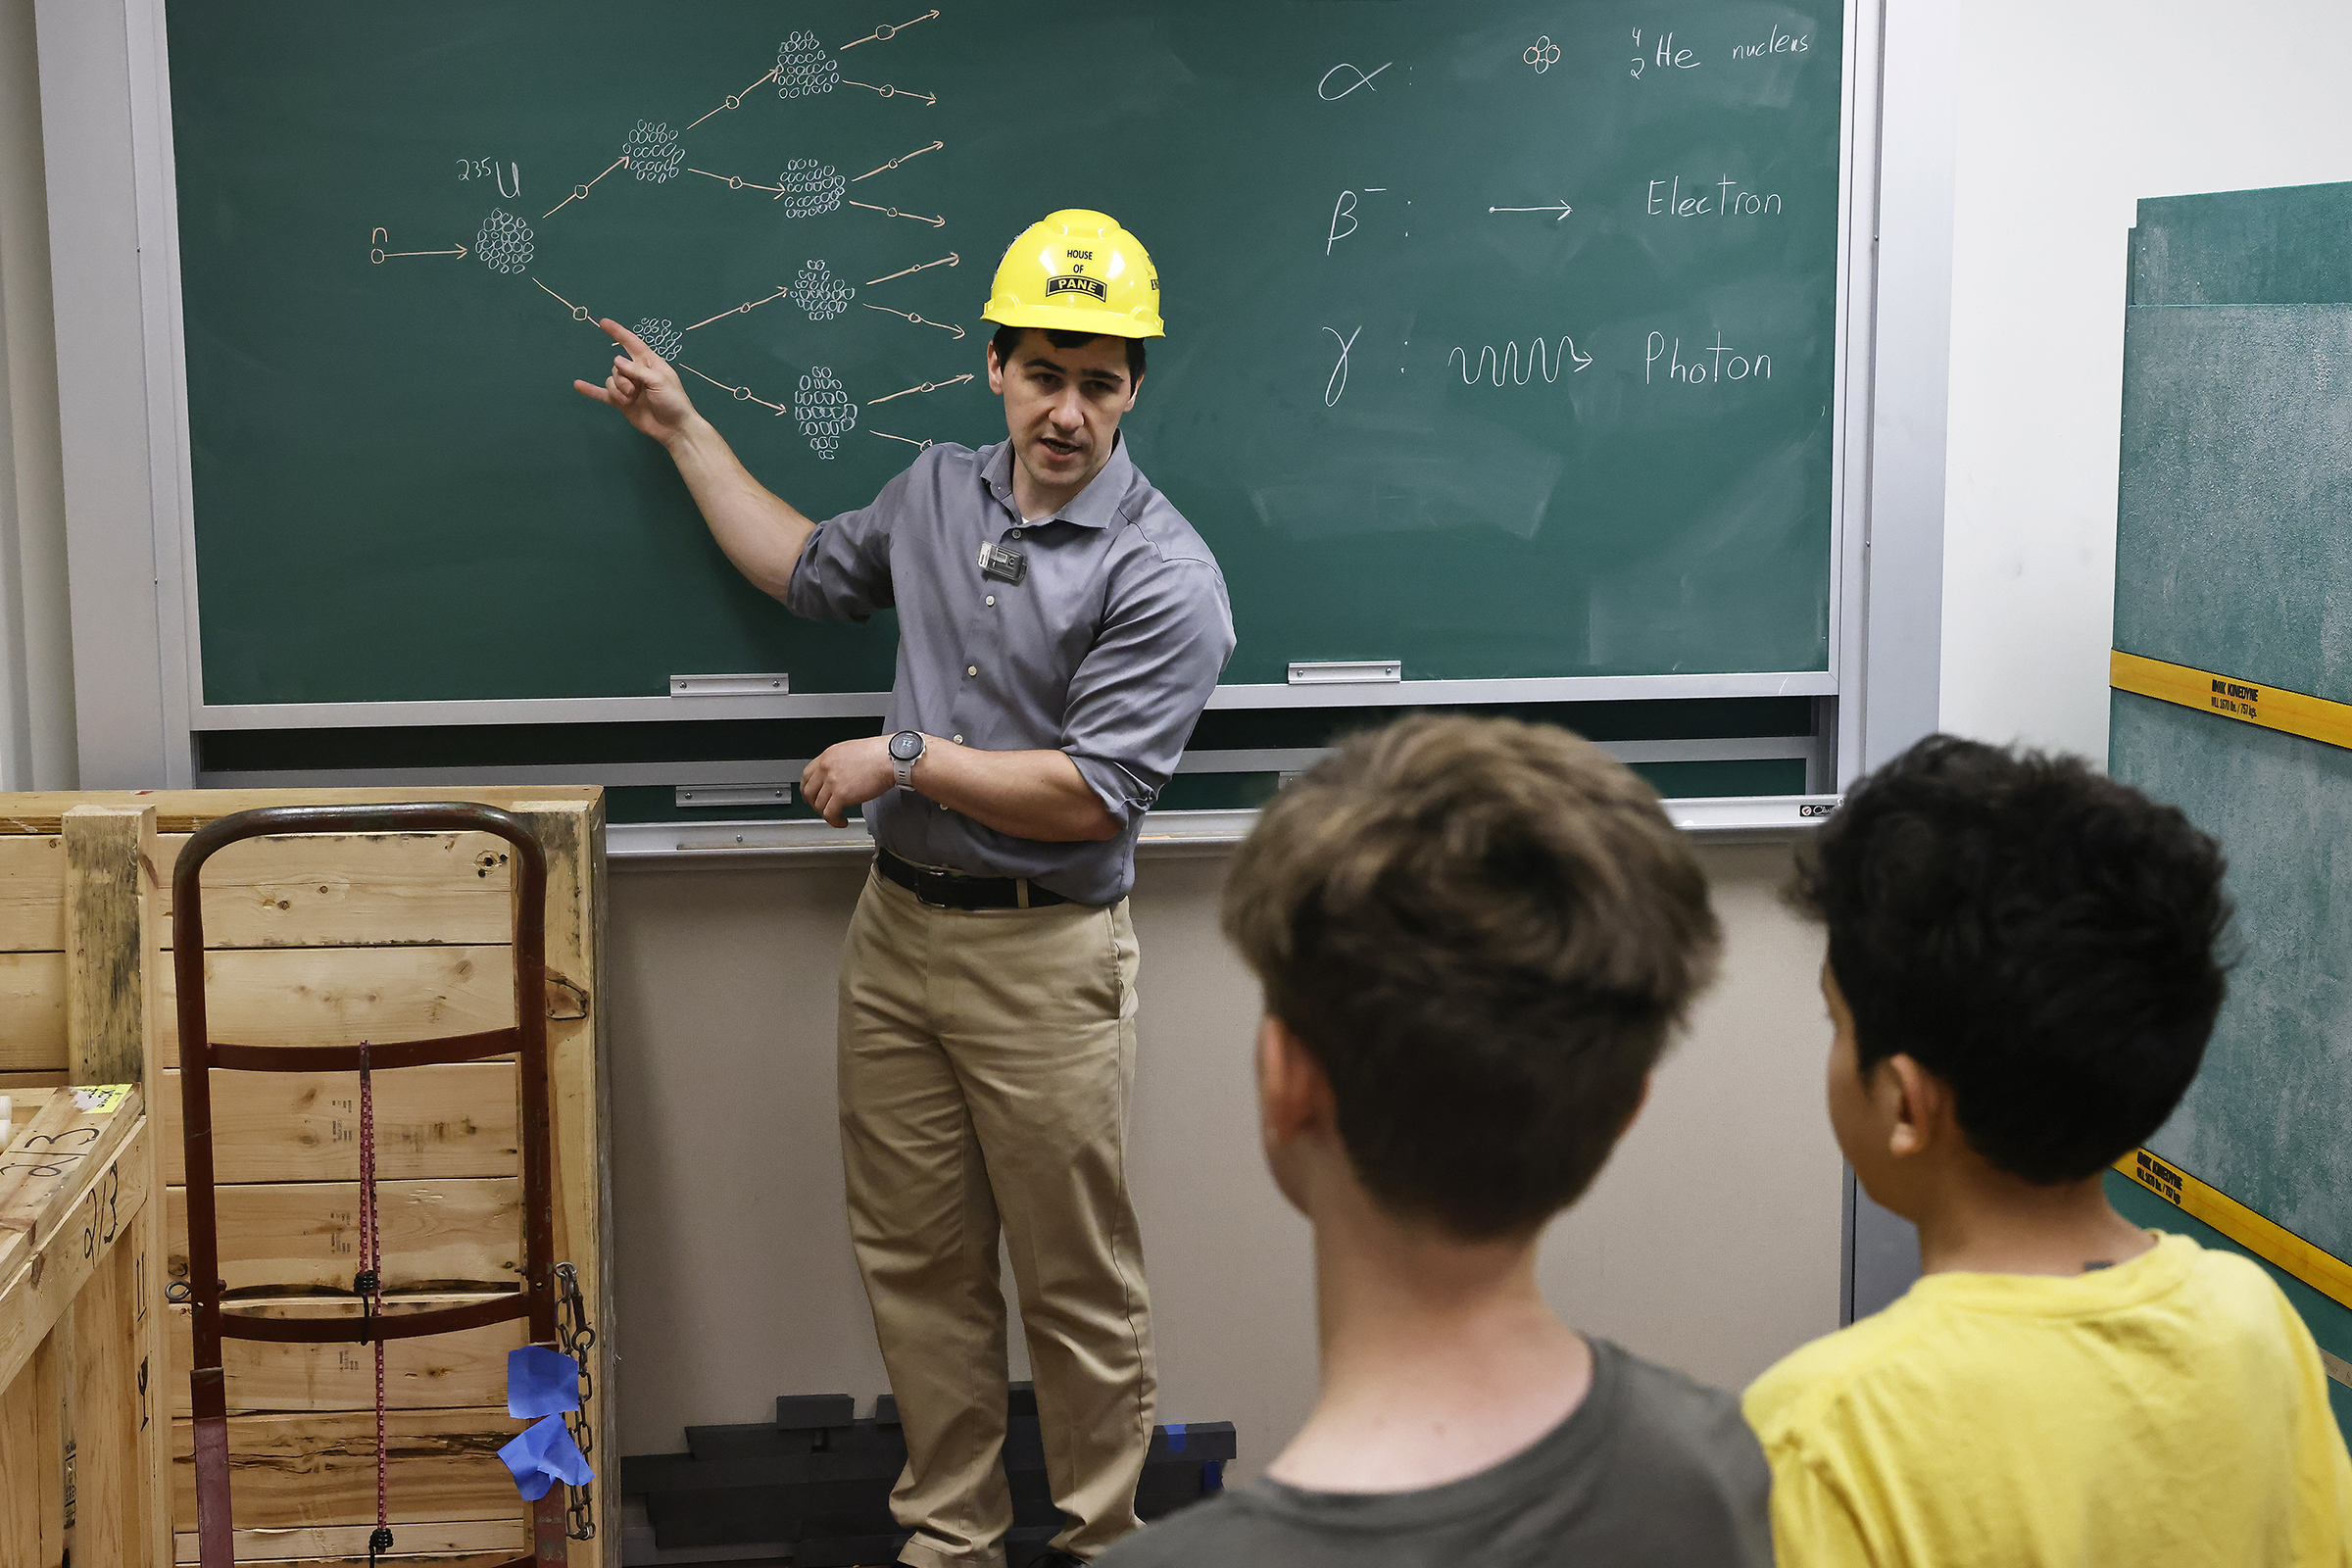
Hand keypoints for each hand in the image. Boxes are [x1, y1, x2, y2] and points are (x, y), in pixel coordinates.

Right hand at [572, 319, 702, 446]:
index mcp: (649, 363)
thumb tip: (616, 360)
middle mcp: (637, 373)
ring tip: (630, 400)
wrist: (674, 428)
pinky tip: (577, 385)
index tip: (603, 322)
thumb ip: (637, 370)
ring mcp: (628, 388)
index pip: (631, 343)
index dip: (618, 332)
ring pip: (611, 381)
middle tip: (634, 391)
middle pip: (617, 367)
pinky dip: (590, 390)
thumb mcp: (659, 381)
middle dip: (622, 379)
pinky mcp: (622, 402)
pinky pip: (603, 394)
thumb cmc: (673, 401)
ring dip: (618, 391)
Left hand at [800, 735, 900, 827]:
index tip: (811, 795)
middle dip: (814, 803)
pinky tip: (841, 821)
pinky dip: (834, 821)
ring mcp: (832, 781)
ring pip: (819, 804)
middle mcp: (827, 768)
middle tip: (822, 808)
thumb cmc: (880, 754)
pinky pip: (830, 813)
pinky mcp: (841, 795)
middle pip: (808, 791)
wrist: (891, 758)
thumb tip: (838, 774)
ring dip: (827, 814)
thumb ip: (839, 761)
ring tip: (837, 816)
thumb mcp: (852, 750)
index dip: (807, 788)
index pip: (807, 774)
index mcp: (828, 756)